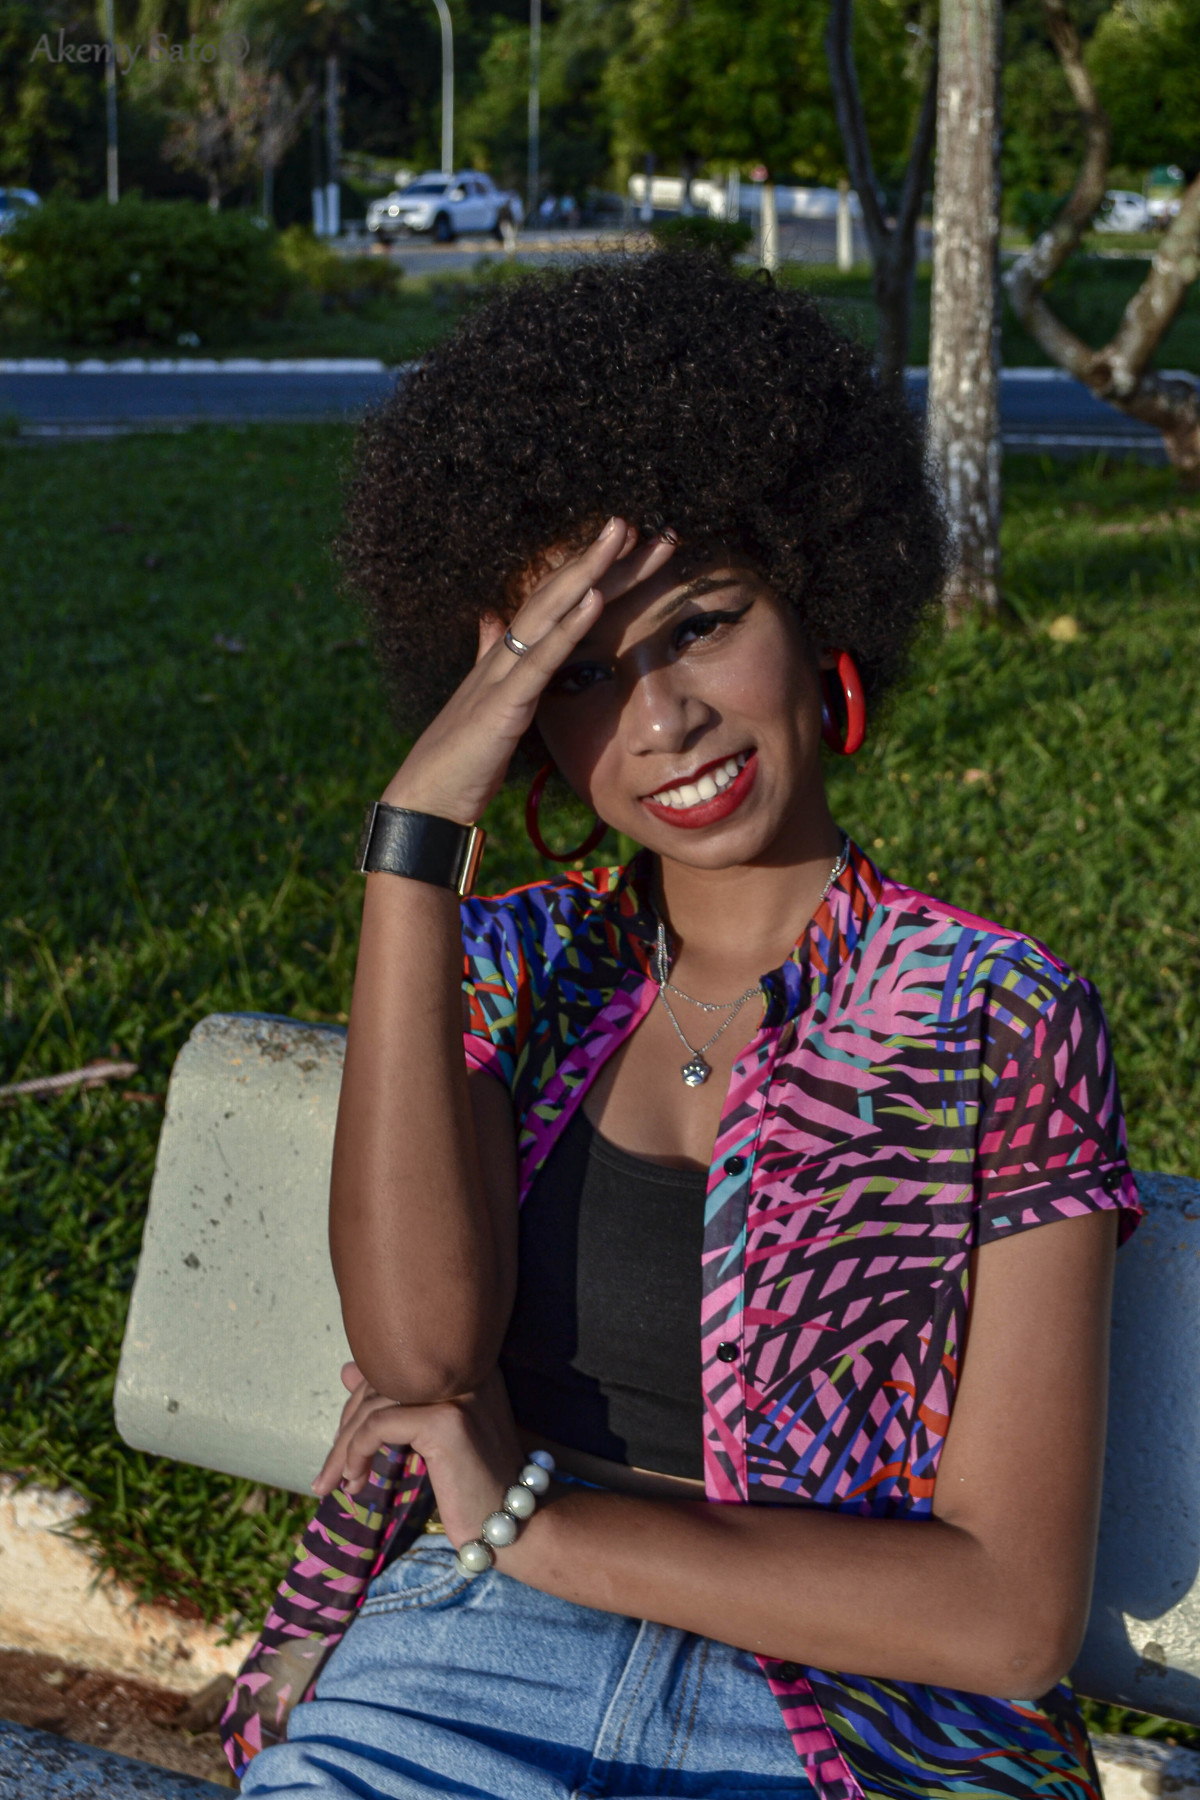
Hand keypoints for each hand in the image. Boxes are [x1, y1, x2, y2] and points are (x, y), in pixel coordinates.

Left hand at [312, 1362, 525, 1552]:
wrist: (515, 1523)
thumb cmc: (474, 1481)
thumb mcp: (430, 1434)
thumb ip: (395, 1400)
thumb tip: (346, 1369)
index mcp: (467, 1364)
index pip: (394, 1365)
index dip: (360, 1402)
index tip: (344, 1443)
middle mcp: (466, 1367)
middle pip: (381, 1381)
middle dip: (346, 1425)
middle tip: (328, 1472)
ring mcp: (457, 1391)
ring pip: (375, 1404)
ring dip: (343, 1447)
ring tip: (333, 1483)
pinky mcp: (445, 1421)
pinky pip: (380, 1426)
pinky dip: (357, 1452)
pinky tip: (354, 1479)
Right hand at [379, 518, 679, 827]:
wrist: (425, 802)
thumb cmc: (460, 761)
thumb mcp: (486, 704)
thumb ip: (489, 658)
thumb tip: (490, 620)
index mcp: (505, 657)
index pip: (555, 603)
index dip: (589, 573)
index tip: (629, 547)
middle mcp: (502, 655)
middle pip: (557, 594)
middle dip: (598, 559)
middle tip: (635, 522)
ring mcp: (501, 676)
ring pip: (548, 612)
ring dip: (586, 572)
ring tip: (620, 536)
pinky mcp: (502, 705)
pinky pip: (539, 660)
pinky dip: (567, 628)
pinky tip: (593, 600)